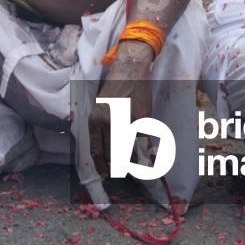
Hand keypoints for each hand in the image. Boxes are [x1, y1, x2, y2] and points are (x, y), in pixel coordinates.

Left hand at [89, 41, 152, 177]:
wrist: (129, 70)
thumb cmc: (114, 88)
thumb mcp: (99, 107)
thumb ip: (100, 126)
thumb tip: (103, 149)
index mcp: (95, 120)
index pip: (96, 150)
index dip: (101, 165)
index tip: (105, 174)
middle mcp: (108, 123)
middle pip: (112, 155)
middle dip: (117, 168)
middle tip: (120, 174)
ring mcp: (125, 121)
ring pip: (129, 152)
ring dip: (132, 165)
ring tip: (134, 172)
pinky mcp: (142, 119)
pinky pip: (144, 143)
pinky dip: (147, 155)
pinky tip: (149, 161)